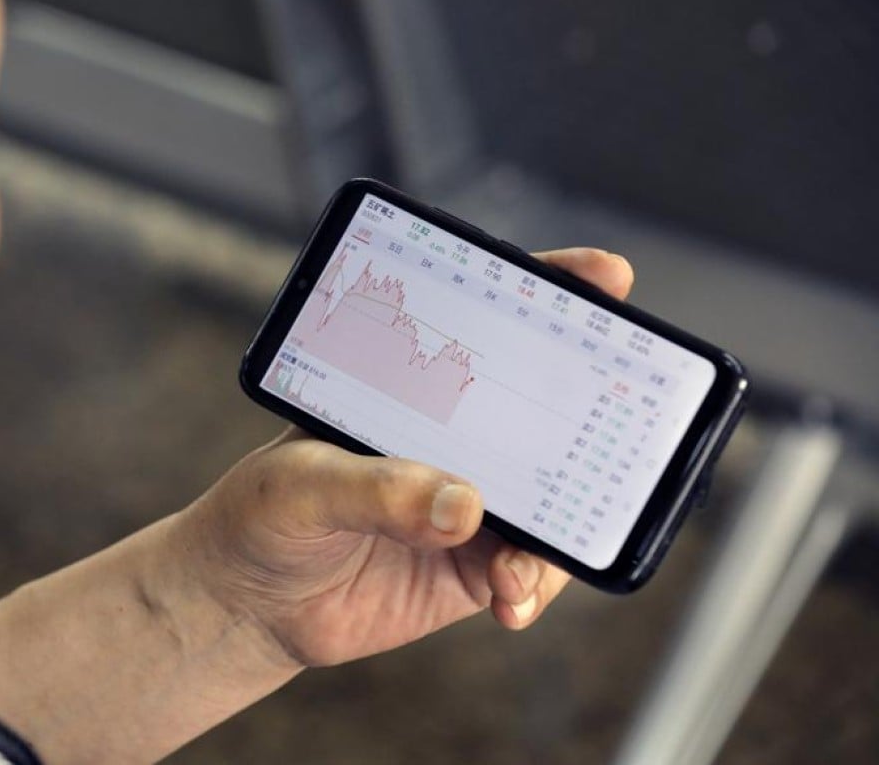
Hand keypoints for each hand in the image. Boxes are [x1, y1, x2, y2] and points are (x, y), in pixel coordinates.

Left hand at [176, 248, 633, 667]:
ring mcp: (472, 501)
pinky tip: (509, 603)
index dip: (551, 294)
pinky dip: (533, 586)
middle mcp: (455, 437)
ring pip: (553, 501)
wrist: (249, 603)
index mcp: (412, 387)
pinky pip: (530, 572)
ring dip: (560, 528)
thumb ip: (377, 491)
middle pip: (543, 407)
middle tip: (629, 418)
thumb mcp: (303, 483)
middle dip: (593, 409)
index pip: (488, 325)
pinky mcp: (474, 565)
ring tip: (517, 568)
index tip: (604, 277)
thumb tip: (465, 507)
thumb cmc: (263, 513)